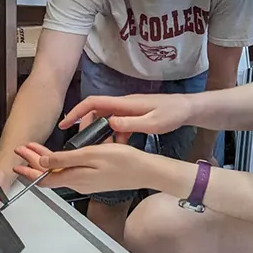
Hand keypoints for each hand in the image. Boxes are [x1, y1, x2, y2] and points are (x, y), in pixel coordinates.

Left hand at [13, 142, 145, 194]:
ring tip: (36, 150)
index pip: (43, 178)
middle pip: (49, 175)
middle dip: (33, 162)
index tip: (17, 159)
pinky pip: (71, 172)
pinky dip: (60, 163)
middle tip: (23, 150)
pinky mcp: (95, 179)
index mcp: (75, 178)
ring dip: (46, 161)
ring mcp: (87, 182)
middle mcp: (78, 183)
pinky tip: (61, 156)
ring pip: (59, 173)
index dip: (28, 169)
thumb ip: (65, 160)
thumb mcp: (91, 155)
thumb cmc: (124, 162)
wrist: (145, 171)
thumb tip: (43, 163)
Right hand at [60, 94, 192, 141]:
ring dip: (103, 134)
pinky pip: (118, 125)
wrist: (188, 109)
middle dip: (88, 127)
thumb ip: (131, 124)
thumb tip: (110, 124)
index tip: (65, 124)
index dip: (76, 112)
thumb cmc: (172, 113)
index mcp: (124, 104)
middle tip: (86, 144)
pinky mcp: (134, 116)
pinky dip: (115, 136)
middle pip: (96, 113)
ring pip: (107, 121)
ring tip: (104, 150)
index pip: (93, 103)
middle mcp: (123, 104)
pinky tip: (120, 147)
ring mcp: (128, 110)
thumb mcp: (153, 122)